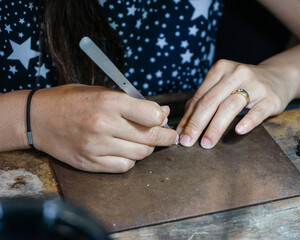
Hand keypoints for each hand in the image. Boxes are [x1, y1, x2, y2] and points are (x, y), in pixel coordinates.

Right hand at [31, 84, 177, 172]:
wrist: (38, 118)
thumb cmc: (72, 101)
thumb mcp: (102, 92)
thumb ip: (133, 103)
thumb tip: (163, 112)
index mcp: (109, 102)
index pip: (151, 115)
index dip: (162, 118)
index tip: (163, 119)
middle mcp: (103, 125)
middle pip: (149, 138)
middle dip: (166, 137)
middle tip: (169, 136)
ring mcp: (96, 146)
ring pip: (140, 154)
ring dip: (148, 149)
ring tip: (145, 142)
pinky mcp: (89, 162)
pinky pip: (123, 166)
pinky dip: (131, 160)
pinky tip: (127, 151)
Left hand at [177, 59, 296, 148]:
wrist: (279, 77)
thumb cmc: (245, 84)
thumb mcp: (224, 85)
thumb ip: (206, 98)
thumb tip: (184, 122)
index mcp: (221, 69)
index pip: (200, 96)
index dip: (188, 117)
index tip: (180, 134)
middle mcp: (236, 73)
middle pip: (211, 101)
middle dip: (196, 124)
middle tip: (187, 142)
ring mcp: (255, 85)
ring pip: (230, 106)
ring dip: (216, 127)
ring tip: (207, 143)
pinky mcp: (271, 98)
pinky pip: (257, 111)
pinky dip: (247, 121)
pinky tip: (238, 131)